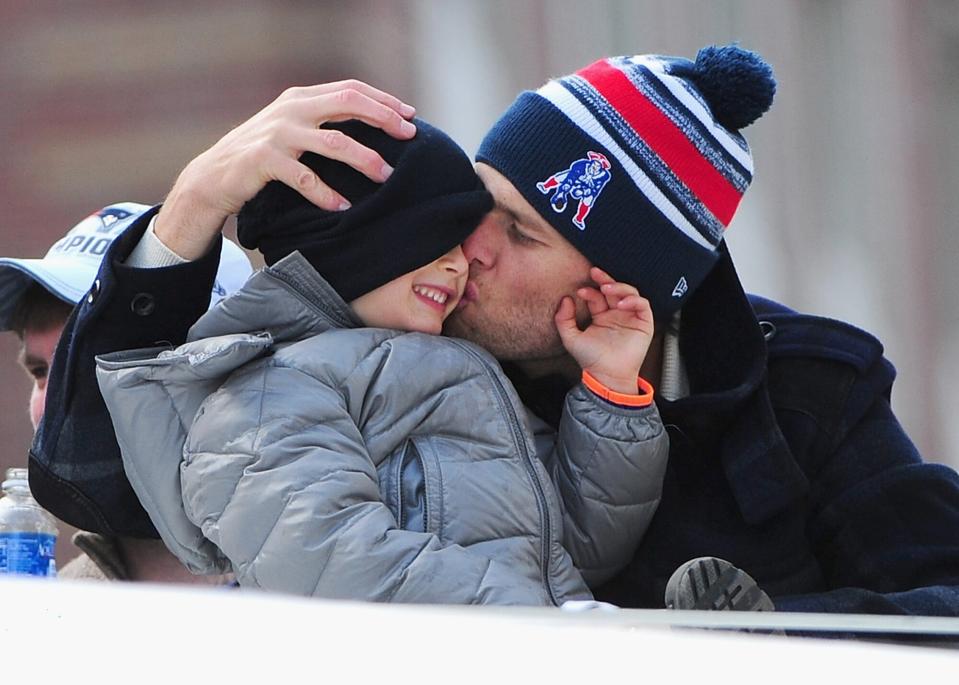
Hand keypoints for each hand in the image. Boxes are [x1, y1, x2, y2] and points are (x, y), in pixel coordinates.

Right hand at [155, 80, 416, 258]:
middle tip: (408, 137)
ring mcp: (277, 133)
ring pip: (333, 142)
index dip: (383, 101)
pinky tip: (344, 207)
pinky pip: (305, 178)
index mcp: (302, 97)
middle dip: (383, 118)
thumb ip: (323, 121)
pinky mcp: (264, 160)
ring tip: (386, 177)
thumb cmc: (262, 156)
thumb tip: (373, 127)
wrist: (213, 176)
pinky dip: (327, 194)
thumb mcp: (292, 129)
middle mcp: (291, 109)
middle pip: (348, 103)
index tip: (410, 116)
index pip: (351, 89)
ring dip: (365, 159)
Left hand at [554, 267, 654, 395]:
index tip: (580, 291)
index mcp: (601, 316)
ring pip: (629, 292)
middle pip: (614, 290)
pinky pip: (642, 304)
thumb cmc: (591, 359)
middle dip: (605, 279)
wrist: (607, 375)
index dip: (590, 290)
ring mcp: (630, 317)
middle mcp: (616, 314)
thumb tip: (565, 299)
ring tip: (607, 288)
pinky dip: (633, 300)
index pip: (597, 296)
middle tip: (595, 272)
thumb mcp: (571, 338)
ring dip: (619, 287)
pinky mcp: (643, 323)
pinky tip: (621, 303)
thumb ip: (564, 319)